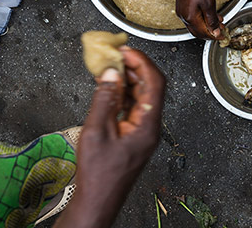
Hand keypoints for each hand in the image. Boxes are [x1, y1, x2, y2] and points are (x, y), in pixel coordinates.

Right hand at [59, 49, 164, 227]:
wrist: (97, 201)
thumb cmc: (98, 174)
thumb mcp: (96, 131)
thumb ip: (105, 99)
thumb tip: (111, 73)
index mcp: (148, 125)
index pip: (155, 83)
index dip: (141, 62)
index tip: (125, 50)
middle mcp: (150, 127)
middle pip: (151, 87)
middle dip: (134, 68)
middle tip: (114, 55)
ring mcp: (143, 132)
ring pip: (142, 97)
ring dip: (127, 80)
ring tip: (108, 69)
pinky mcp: (134, 136)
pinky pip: (133, 107)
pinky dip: (122, 94)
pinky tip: (108, 89)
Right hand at [174, 0, 224, 39]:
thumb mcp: (209, 3)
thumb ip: (212, 20)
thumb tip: (215, 32)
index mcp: (189, 17)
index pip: (203, 33)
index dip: (214, 36)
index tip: (223, 36)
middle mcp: (183, 16)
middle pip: (198, 31)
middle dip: (210, 32)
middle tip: (222, 31)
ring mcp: (182, 10)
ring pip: (195, 24)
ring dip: (207, 25)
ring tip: (219, 23)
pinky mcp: (182, 4)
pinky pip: (193, 17)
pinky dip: (202, 18)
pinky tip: (210, 15)